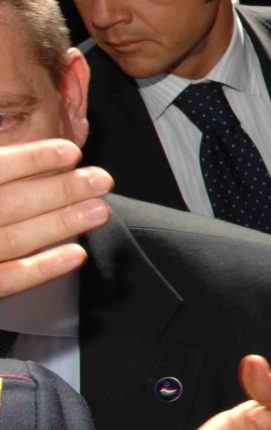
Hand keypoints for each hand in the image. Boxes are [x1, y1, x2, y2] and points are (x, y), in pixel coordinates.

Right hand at [0, 140, 111, 298]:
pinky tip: (75, 255)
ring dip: (60, 224)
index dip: (30, 159)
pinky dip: (41, 269)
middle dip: (59, 191)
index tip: (71, 151)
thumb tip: (16, 149)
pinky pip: (6, 280)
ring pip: (13, 240)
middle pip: (8, 204)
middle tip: (102, 179)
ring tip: (99, 209)